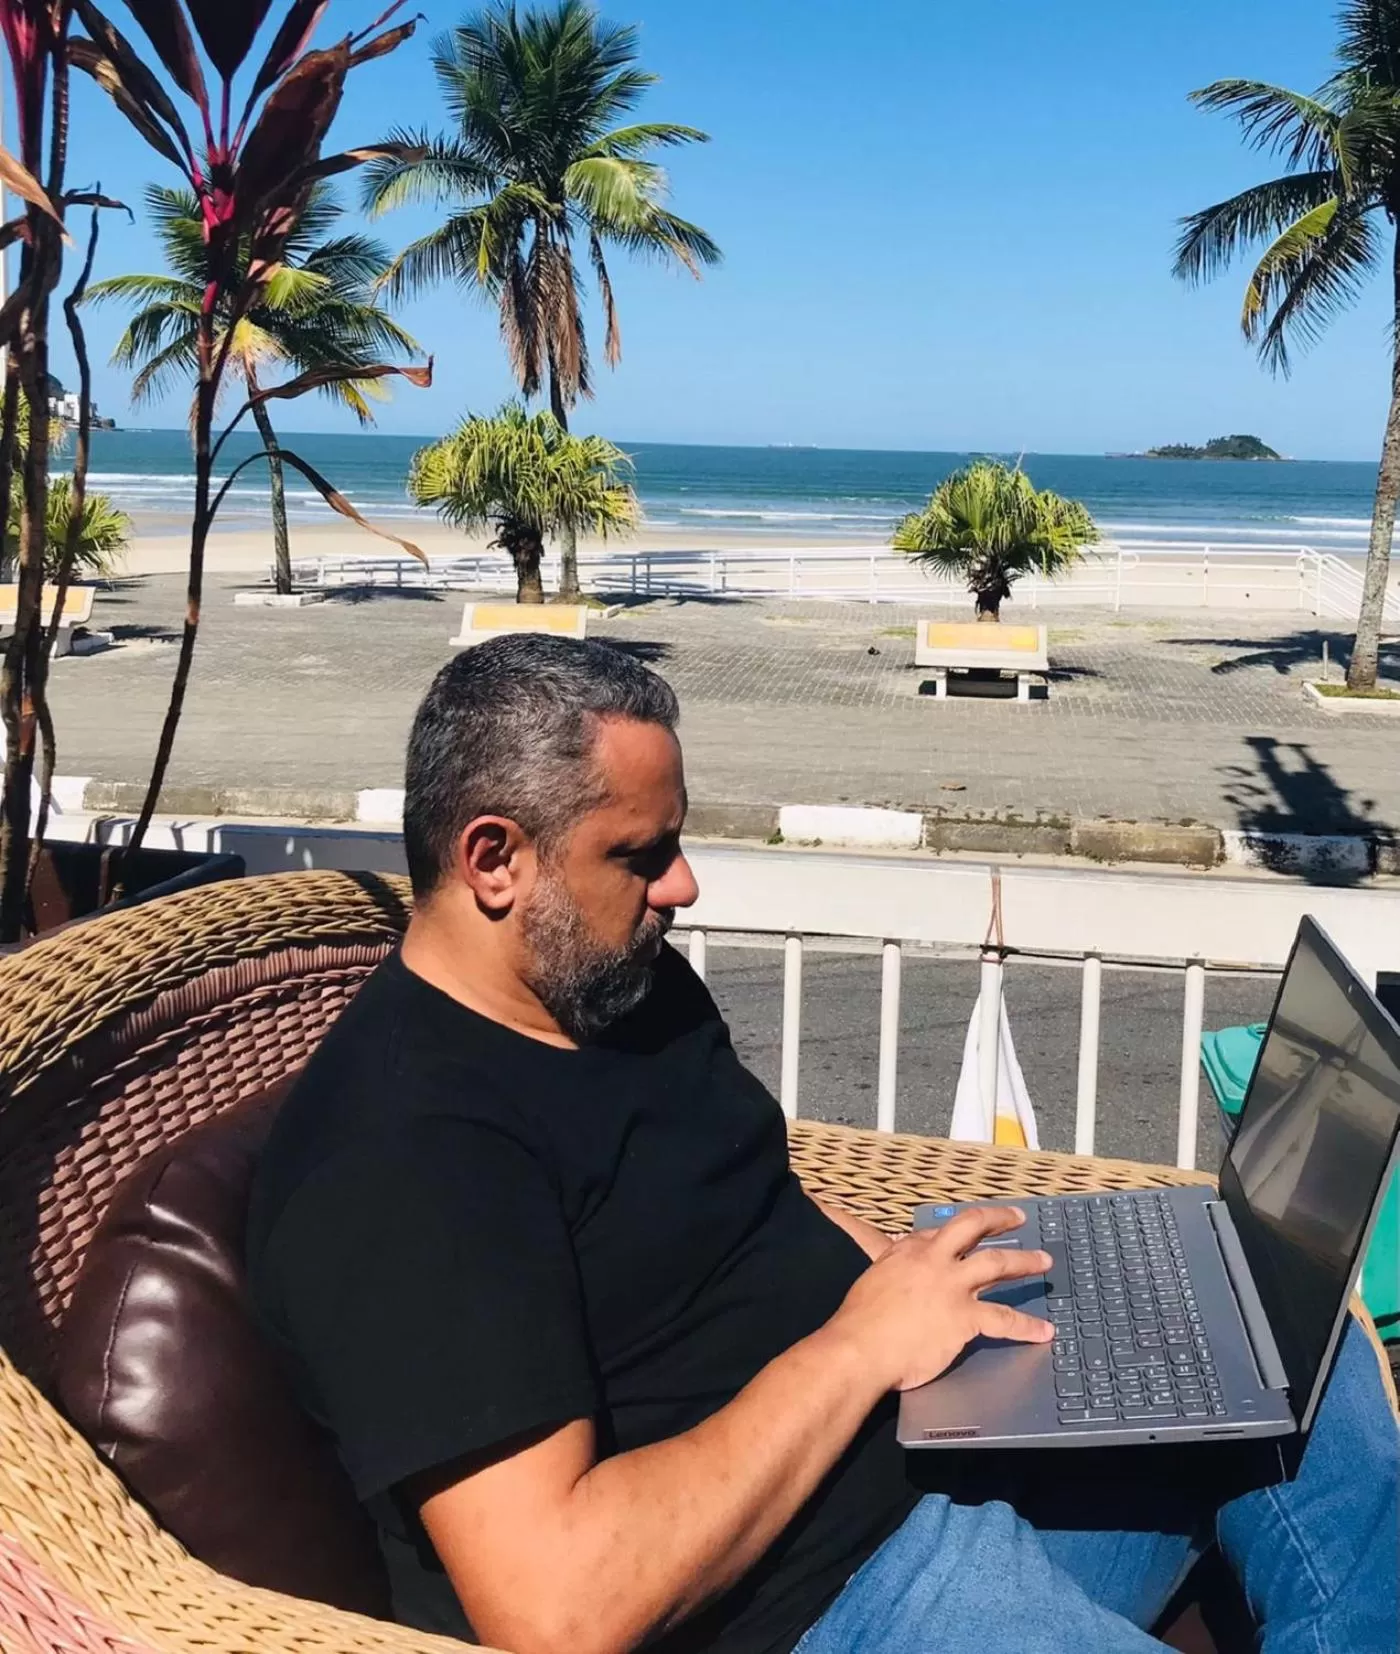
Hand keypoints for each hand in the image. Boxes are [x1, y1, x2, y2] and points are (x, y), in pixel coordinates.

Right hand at [830, 1204, 1053, 1391]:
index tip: (970, 1230)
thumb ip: (890, 1269)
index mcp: (908, 1251)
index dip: (958, 1231)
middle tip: (1019, 1218)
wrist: (860, 1348)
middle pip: (973, 1227)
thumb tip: (893, 1262)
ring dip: (1025, 1261)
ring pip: (998, 1263)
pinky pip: (1005, 1319)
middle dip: (999, 1219)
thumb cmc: (859, 1321)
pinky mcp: (965, 1317)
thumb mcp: (871, 1279)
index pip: (940, 1232)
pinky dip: (1028, 1326)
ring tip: (1044, 1261)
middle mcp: (934, 1260)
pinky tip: (1044, 1331)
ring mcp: (952, 1286)